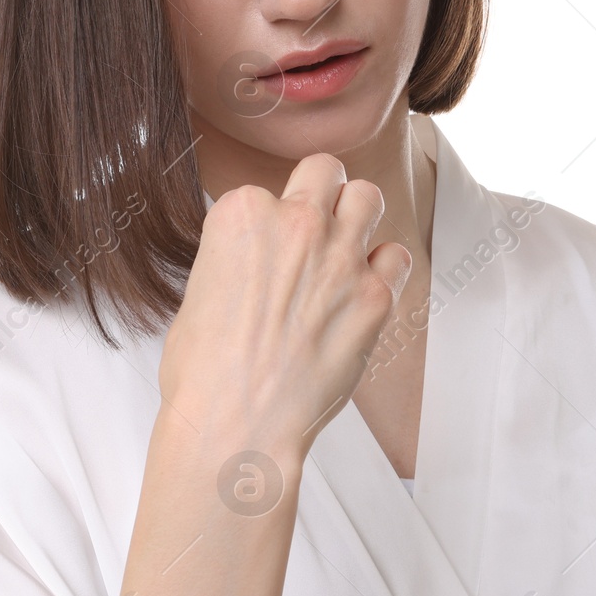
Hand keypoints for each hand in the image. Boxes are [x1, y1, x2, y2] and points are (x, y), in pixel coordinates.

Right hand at [157, 152, 412, 461]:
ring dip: (357, 217)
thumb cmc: (205, 373)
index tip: (265, 253)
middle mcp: (296, 223)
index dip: (266, 223)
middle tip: (313, 228)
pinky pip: (397, 257)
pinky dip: (384, 269)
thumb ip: (236, 259)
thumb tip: (256, 264)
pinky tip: (363, 291)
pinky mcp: (374, 295)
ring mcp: (340, 256)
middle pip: (324, 171)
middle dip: (320, 194)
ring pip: (368, 197)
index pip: (264, 191)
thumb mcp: (199, 293)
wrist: (237, 424)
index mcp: (242, 215)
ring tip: (344, 249)